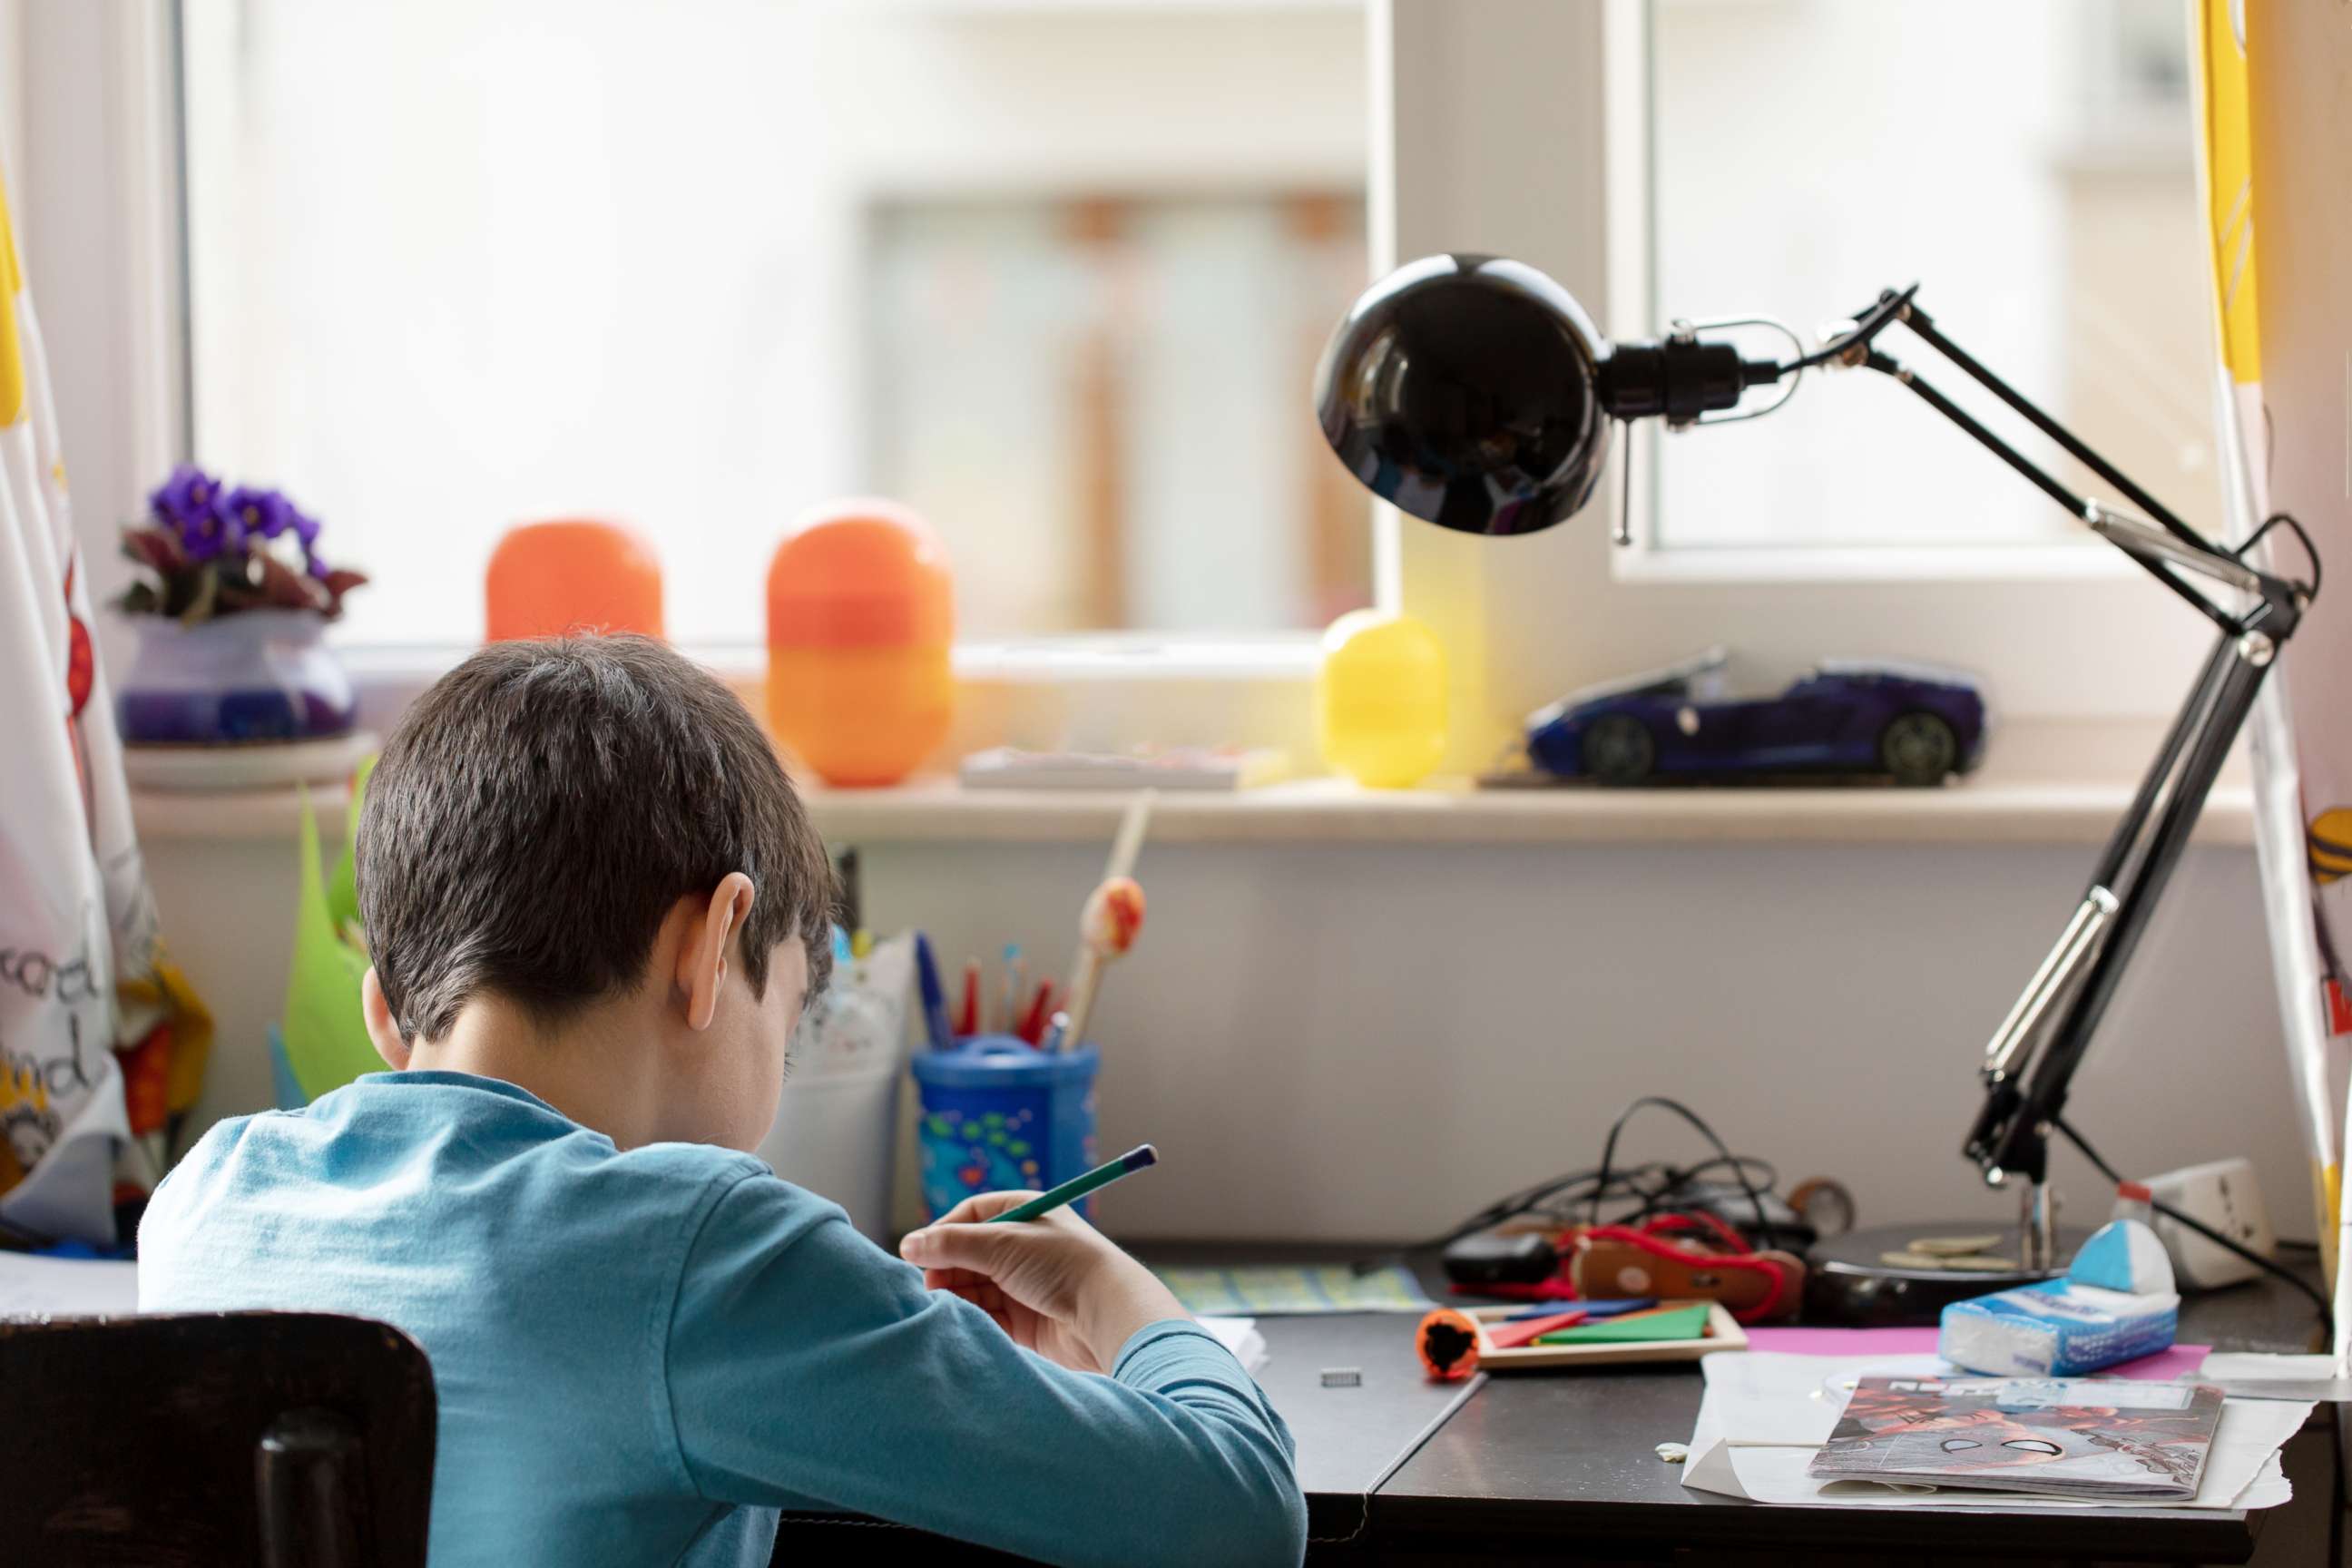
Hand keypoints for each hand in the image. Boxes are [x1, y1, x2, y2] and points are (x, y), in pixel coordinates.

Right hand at [899, 1191, 1187, 1372]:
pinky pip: (986, 1315)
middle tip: (929, 1287)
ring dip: (956, 1295)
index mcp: (1023, 1213)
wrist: (1106, 1316)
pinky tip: (963, 1323)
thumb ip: (950, 1245)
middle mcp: (1022, 1247)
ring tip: (944, 1306)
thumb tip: (907, 1245)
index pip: (969, 1216)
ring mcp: (1023, 1283)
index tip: (919, 1255)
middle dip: (946, 1268)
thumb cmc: (1061, 1266)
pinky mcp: (1025, 1320)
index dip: (942, 1233)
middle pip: (967, 1254)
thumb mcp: (1001, 1244)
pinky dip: (972, 1317)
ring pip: (973, 1286)